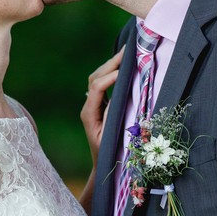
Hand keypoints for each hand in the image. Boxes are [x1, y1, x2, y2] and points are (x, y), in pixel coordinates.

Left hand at [81, 47, 124, 164]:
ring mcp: (93, 105)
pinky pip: (104, 83)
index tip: (124, 71)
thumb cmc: (110, 155)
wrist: (102, 166)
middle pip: (95, 77)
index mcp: (89, 114)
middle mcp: (88, 107)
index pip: (97, 88)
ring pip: (98, 77)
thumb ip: (113, 118)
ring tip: (128, 53)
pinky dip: (113, 72)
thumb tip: (118, 98)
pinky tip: (124, 65)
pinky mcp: (99, 105)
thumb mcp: (111, 138)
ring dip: (111, 64)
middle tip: (128, 50)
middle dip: (111, 63)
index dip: (109, 77)